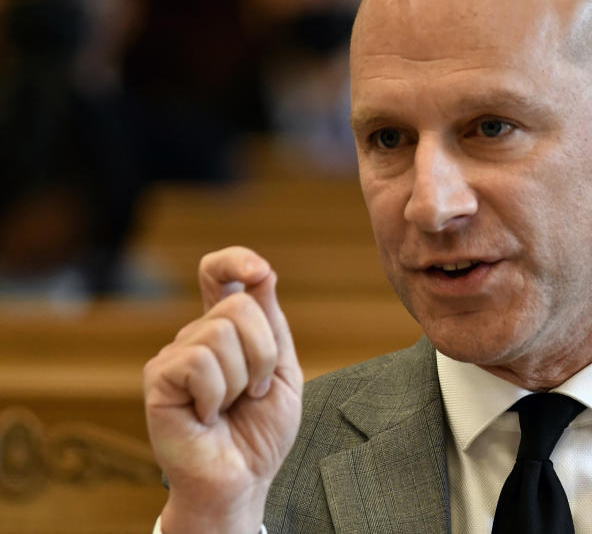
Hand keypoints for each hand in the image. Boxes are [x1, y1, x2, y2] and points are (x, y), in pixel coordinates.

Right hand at [144, 247, 303, 533]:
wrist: (243, 480)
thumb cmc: (260, 431)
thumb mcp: (284, 372)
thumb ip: (272, 324)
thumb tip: (262, 273)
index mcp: (227, 330)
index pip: (219, 275)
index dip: (234, 261)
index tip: (258, 270)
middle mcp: (196, 336)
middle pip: (239, 306)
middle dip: (265, 353)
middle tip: (255, 391)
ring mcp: (175, 355)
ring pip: (221, 332)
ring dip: (243, 378)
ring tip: (231, 406)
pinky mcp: (158, 380)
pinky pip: (199, 362)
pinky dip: (218, 394)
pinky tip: (208, 416)